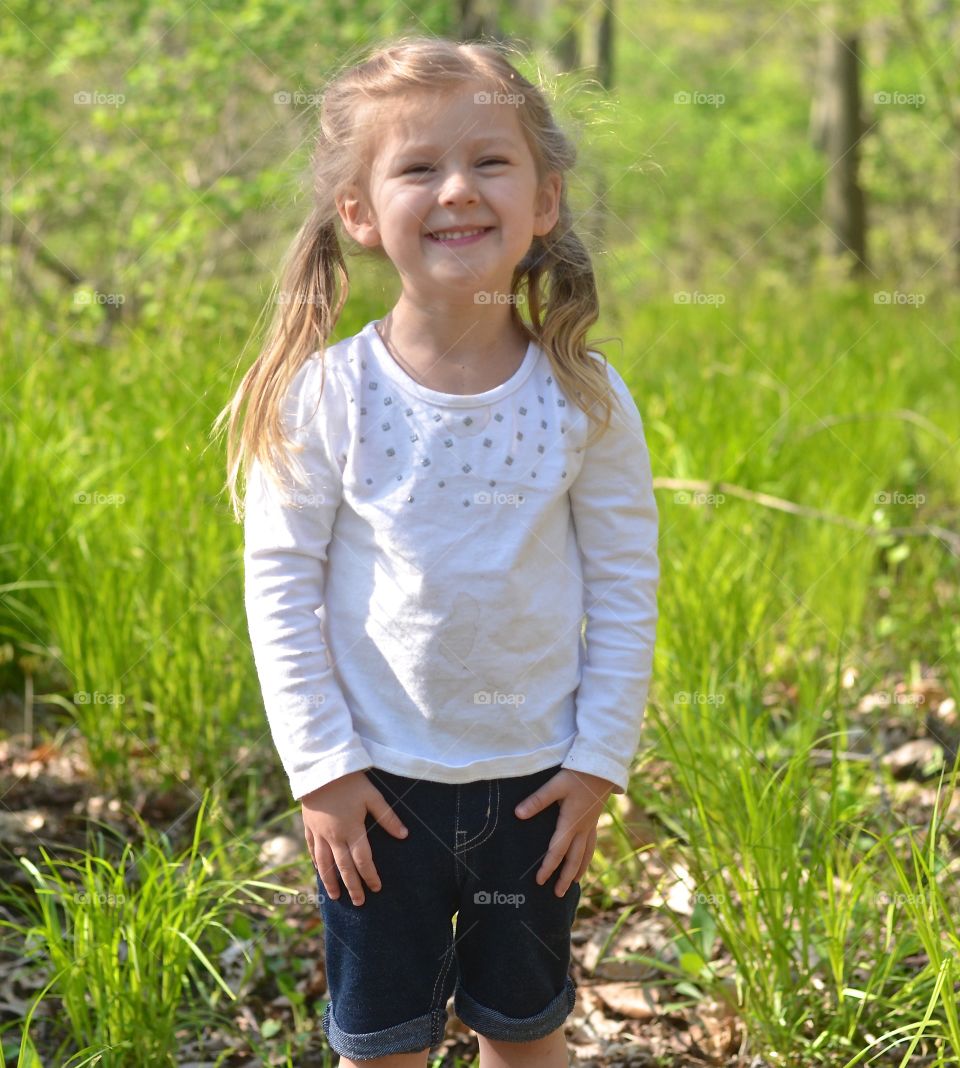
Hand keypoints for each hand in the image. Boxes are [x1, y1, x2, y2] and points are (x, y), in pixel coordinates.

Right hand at [301, 771, 409, 906]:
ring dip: (331, 881)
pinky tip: (320, 871)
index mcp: (352, 830)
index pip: (363, 860)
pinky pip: (312, 850)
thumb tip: (405, 835)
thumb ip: (388, 817)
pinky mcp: (309, 826)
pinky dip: (317, 863)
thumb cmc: (350, 782)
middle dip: (352, 886)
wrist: (320, 768)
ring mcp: (319, 833)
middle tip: (359, 903)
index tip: (377, 888)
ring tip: (336, 897)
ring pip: (325, 863)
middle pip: (344, 867)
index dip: (370, 876)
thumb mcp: (373, 796)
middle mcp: (334, 836)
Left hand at [514, 769, 614, 896]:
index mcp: (571, 822)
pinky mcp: (594, 818)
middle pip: (574, 859)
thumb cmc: (578, 774)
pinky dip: (587, 857)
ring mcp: (591, 824)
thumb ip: (537, 800)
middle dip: (566, 877)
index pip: (557, 851)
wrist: (604, 766)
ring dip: (579, 870)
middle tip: (558, 894)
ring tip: (575, 884)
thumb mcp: (556, 785)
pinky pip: (592, 844)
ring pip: (586, 854)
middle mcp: (582, 828)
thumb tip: (518, 814)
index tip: (539, 881)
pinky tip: (585, 858)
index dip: (548, 867)